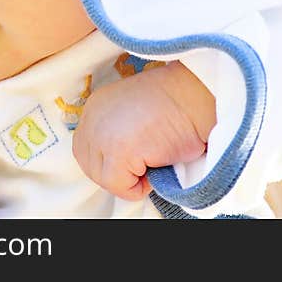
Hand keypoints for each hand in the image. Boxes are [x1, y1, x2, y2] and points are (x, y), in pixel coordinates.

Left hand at [72, 61, 215, 200]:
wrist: (196, 94)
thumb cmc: (177, 103)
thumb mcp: (132, 108)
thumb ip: (116, 128)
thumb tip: (117, 161)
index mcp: (96, 105)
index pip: (85, 147)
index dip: (107, 160)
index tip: (133, 158)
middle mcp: (93, 118)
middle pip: (89, 164)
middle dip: (115, 172)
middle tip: (144, 164)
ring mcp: (103, 134)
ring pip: (104, 178)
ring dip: (129, 178)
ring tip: (154, 160)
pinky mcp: (119, 151)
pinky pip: (121, 186)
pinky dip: (139, 187)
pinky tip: (158, 165)